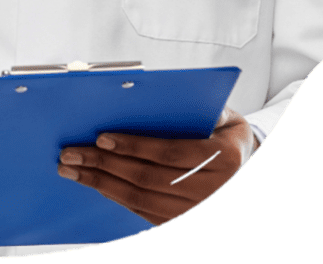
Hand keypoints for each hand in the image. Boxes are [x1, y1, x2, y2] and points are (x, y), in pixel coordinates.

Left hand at [56, 106, 252, 225]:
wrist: (251, 170)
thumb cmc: (229, 135)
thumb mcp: (225, 115)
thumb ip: (194, 107)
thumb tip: (151, 97)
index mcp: (224, 158)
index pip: (168, 153)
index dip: (133, 146)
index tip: (101, 138)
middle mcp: (214, 190)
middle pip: (148, 179)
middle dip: (104, 166)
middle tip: (70, 155)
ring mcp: (199, 213)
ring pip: (142, 201)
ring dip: (102, 185)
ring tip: (73, 171)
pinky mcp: (185, 225)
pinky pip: (145, 214)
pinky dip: (118, 199)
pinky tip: (97, 185)